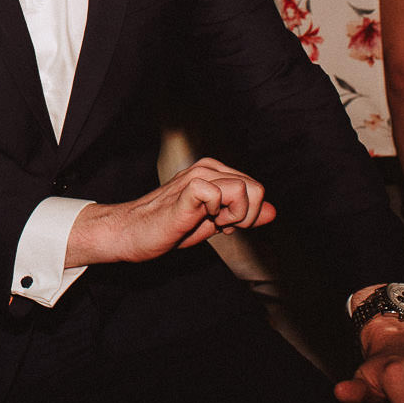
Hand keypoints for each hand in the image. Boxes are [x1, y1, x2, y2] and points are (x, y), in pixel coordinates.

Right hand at [66, 157, 276, 265]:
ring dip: (233, 216)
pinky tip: (199, 219)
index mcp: (215, 172)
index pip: (257, 189)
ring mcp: (196, 177)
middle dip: (245, 216)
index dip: (248, 213)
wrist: (130, 234)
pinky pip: (218, 194)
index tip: (224, 224)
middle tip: (218, 225)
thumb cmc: (167, 228)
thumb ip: (242, 215)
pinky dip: (216, 214)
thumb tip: (273, 211)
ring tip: (208, 223)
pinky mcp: (186, 191)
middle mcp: (208, 168)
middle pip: (256, 189)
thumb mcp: (213, 223)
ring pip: (244, 189)